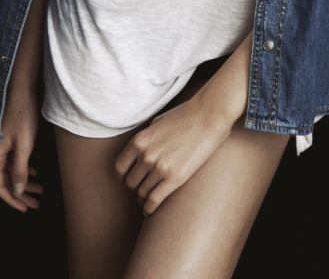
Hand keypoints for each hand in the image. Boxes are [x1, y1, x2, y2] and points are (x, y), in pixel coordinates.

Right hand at [0, 86, 44, 212]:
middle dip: (20, 195)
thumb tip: (18, 190)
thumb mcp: (24, 145)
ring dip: (24, 183)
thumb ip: (20, 169)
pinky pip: (14, 162)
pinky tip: (34, 174)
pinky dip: (24, 170)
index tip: (25, 209)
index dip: (11, 200)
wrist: (21, 91)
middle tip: (36, 204)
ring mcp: (0, 148)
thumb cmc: (23, 116)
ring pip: (11, 172)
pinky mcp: (7, 141)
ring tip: (40, 191)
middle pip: (5, 181)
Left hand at [113, 92, 231, 216]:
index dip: (123, 176)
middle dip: (135, 187)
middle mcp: (146, 155)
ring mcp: (159, 168)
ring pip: (142, 193)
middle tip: (141, 189)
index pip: (120, 168)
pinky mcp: (175, 178)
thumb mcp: (157, 123)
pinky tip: (150, 211)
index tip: (128, 179)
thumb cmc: (184, 116)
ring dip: (143, 198)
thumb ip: (145, 139)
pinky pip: (154, 200)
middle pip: (130, 182)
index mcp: (139, 140)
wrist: (208, 117)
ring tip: (146, 200)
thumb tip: (140, 152)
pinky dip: (149, 208)